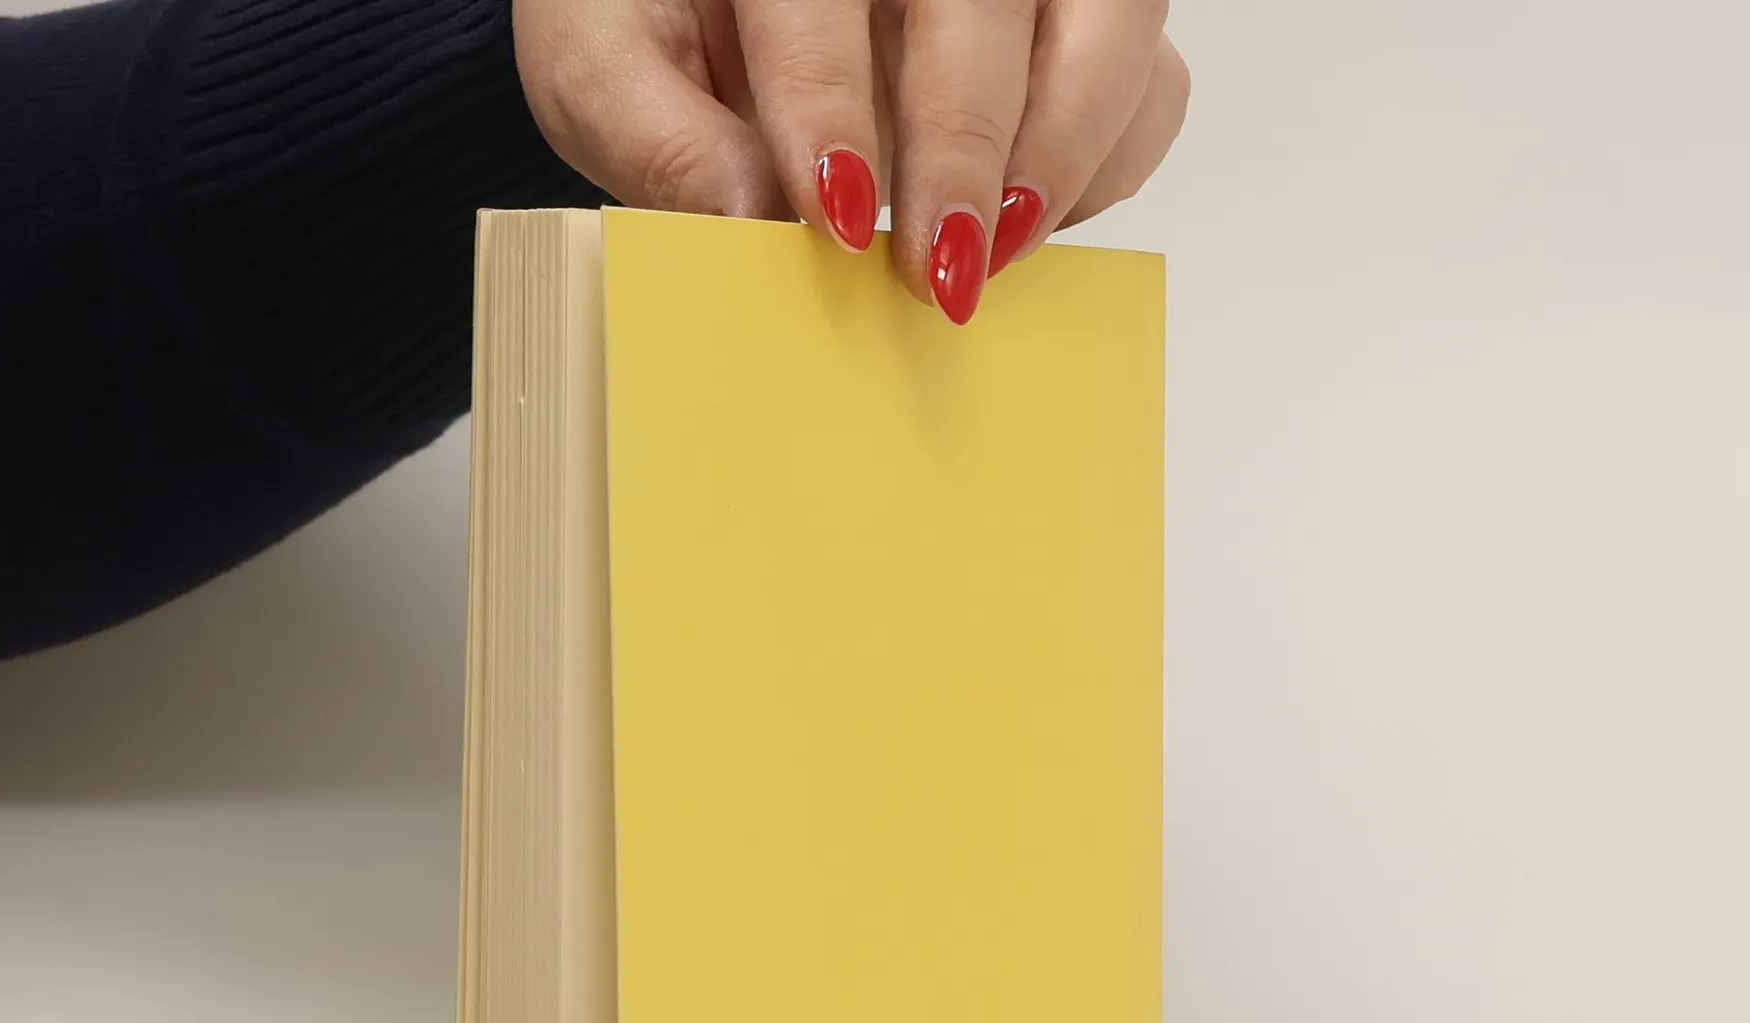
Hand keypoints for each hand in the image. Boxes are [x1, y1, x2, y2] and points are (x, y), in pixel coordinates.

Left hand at [513, 0, 1188, 322]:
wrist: (701, 10)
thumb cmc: (653, 22)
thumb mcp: (602, 66)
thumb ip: (655, 136)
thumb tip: (745, 221)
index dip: (837, 105)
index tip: (838, 221)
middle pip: (988, 1)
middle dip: (969, 144)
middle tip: (938, 268)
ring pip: (1109, 15)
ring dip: (1070, 142)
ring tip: (1002, 250)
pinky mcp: (1069, 20)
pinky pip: (1147, 75)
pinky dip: (1112, 156)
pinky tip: (1033, 225)